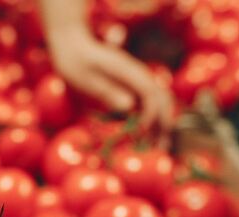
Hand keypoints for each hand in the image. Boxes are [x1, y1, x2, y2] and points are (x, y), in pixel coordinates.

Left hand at [48, 29, 173, 134]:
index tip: (141, 133)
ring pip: (159, 102)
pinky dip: (151, 120)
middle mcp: (138, 75)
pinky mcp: (132, 86)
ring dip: (161, 124)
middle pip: (162, 99)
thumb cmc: (75, 62)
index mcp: (129, 72)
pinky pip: (148, 104)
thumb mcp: (84, 78)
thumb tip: (129, 106)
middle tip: (161, 148)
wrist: (73, 46)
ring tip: (158, 146)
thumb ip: (106, 90)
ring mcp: (137, 80)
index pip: (150, 94)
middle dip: (164, 123)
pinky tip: (146, 136)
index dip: (150, 114)